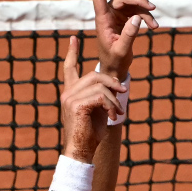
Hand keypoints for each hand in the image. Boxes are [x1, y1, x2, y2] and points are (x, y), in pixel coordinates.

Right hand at [59, 36, 123, 161]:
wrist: (81, 151)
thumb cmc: (90, 135)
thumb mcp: (99, 111)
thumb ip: (102, 96)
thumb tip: (116, 87)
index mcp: (71, 93)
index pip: (69, 68)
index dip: (71, 53)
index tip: (73, 39)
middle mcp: (68, 93)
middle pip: (94, 74)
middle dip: (112, 82)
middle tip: (124, 93)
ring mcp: (70, 98)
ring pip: (99, 86)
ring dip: (114, 99)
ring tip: (118, 112)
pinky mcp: (77, 105)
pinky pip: (100, 96)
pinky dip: (111, 106)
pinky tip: (113, 116)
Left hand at [91, 0, 155, 76]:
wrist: (115, 68)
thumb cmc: (114, 61)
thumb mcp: (121, 50)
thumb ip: (128, 35)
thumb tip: (138, 18)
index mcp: (102, 21)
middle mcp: (108, 15)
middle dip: (138, 1)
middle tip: (152, 8)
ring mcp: (116, 16)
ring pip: (133, 5)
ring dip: (145, 12)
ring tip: (154, 26)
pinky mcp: (124, 19)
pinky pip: (137, 12)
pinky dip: (146, 18)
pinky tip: (153, 27)